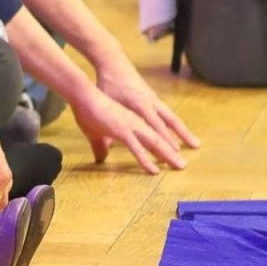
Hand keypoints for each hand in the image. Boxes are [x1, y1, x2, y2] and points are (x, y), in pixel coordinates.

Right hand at [71, 87, 187, 175]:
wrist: (83, 95)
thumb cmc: (88, 111)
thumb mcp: (96, 133)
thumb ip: (101, 145)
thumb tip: (101, 158)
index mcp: (133, 120)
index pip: (152, 134)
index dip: (162, 145)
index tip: (172, 156)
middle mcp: (137, 121)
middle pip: (159, 138)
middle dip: (171, 152)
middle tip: (182, 166)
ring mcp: (131, 125)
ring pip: (154, 142)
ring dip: (167, 155)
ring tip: (179, 166)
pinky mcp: (122, 130)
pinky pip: (137, 148)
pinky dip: (146, 160)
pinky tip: (154, 170)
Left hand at [95, 56, 199, 151]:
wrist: (114, 61)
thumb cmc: (108, 83)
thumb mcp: (107, 102)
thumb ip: (109, 120)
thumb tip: (104, 143)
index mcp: (140, 103)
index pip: (155, 124)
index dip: (164, 138)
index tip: (174, 152)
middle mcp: (151, 101)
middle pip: (170, 121)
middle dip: (182, 135)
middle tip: (195, 148)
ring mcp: (153, 98)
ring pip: (172, 117)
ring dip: (183, 131)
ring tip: (194, 143)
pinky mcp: (152, 97)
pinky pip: (167, 113)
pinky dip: (174, 124)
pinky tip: (178, 133)